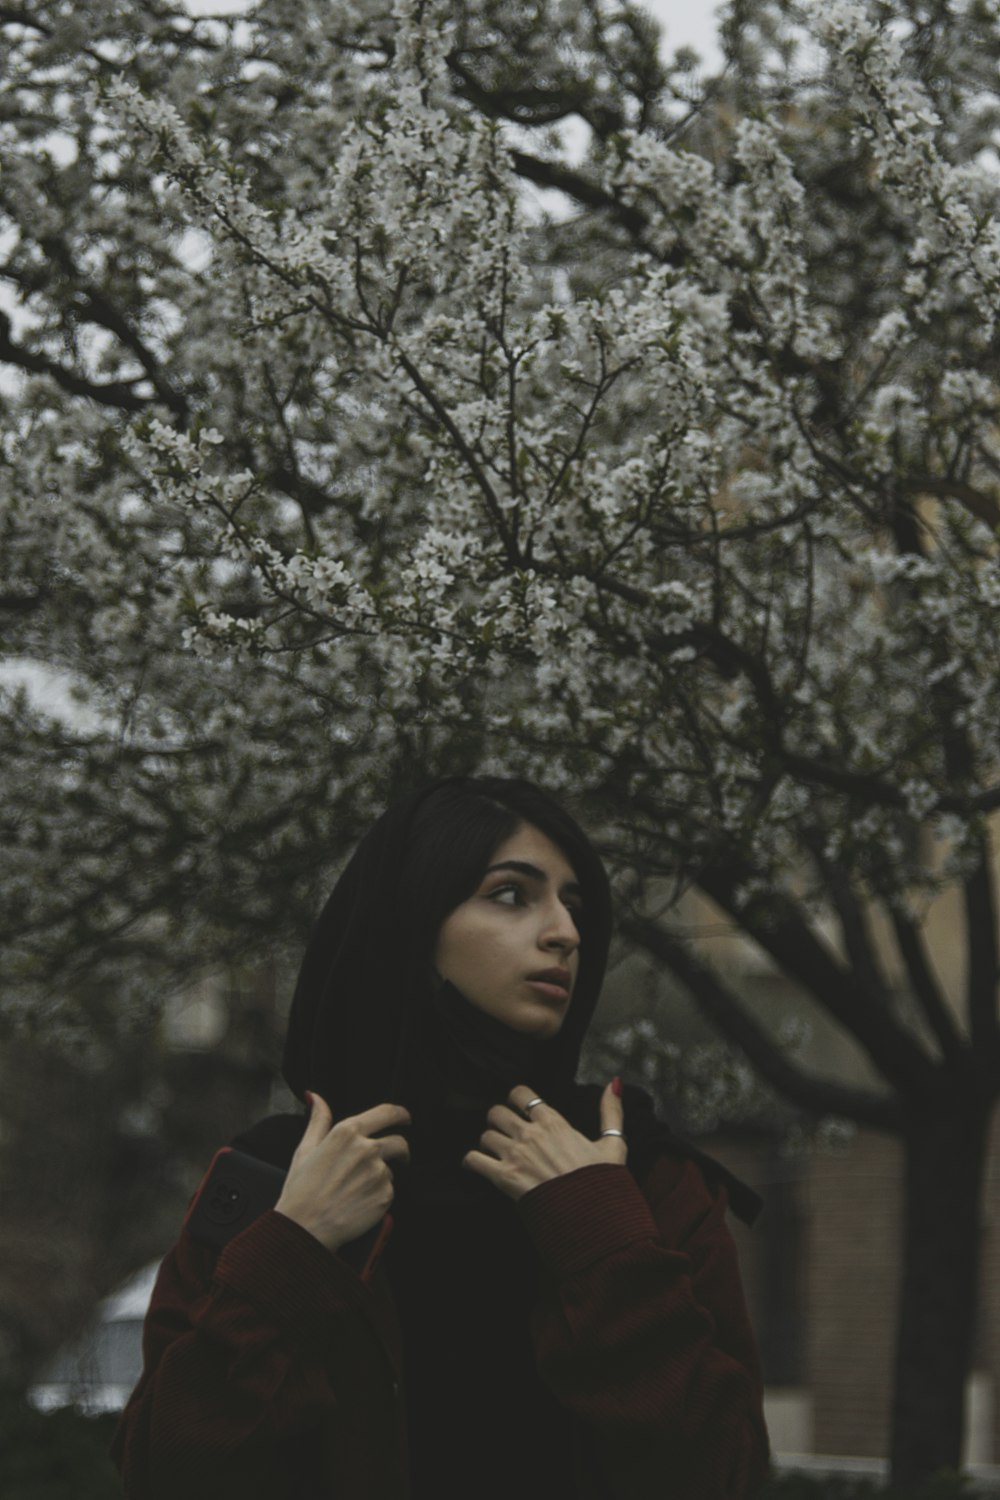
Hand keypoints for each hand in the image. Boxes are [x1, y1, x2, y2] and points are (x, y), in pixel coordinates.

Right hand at [275, 1092, 410, 1253]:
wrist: (304, 1229)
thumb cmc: (301, 1190)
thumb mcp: (305, 1149)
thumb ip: (317, 1120)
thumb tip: (316, 1097)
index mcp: (348, 1132)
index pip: (388, 1113)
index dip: (401, 1114)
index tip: (405, 1118)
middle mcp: (367, 1149)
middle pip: (399, 1142)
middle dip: (399, 1150)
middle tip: (392, 1159)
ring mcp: (378, 1173)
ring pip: (391, 1170)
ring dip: (382, 1176)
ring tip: (358, 1189)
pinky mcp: (385, 1196)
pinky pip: (389, 1191)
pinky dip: (379, 1195)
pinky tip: (360, 1202)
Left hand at [462, 1081, 625, 1200]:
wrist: (592, 1216)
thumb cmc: (602, 1183)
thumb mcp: (613, 1144)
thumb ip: (611, 1111)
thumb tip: (614, 1083)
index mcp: (553, 1123)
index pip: (521, 1094)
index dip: (516, 1098)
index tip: (519, 1107)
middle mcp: (530, 1135)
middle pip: (497, 1112)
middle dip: (499, 1120)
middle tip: (506, 1130)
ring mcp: (515, 1155)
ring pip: (485, 1135)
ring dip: (489, 1142)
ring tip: (497, 1150)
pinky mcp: (504, 1178)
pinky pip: (474, 1160)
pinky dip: (472, 1161)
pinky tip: (479, 1165)